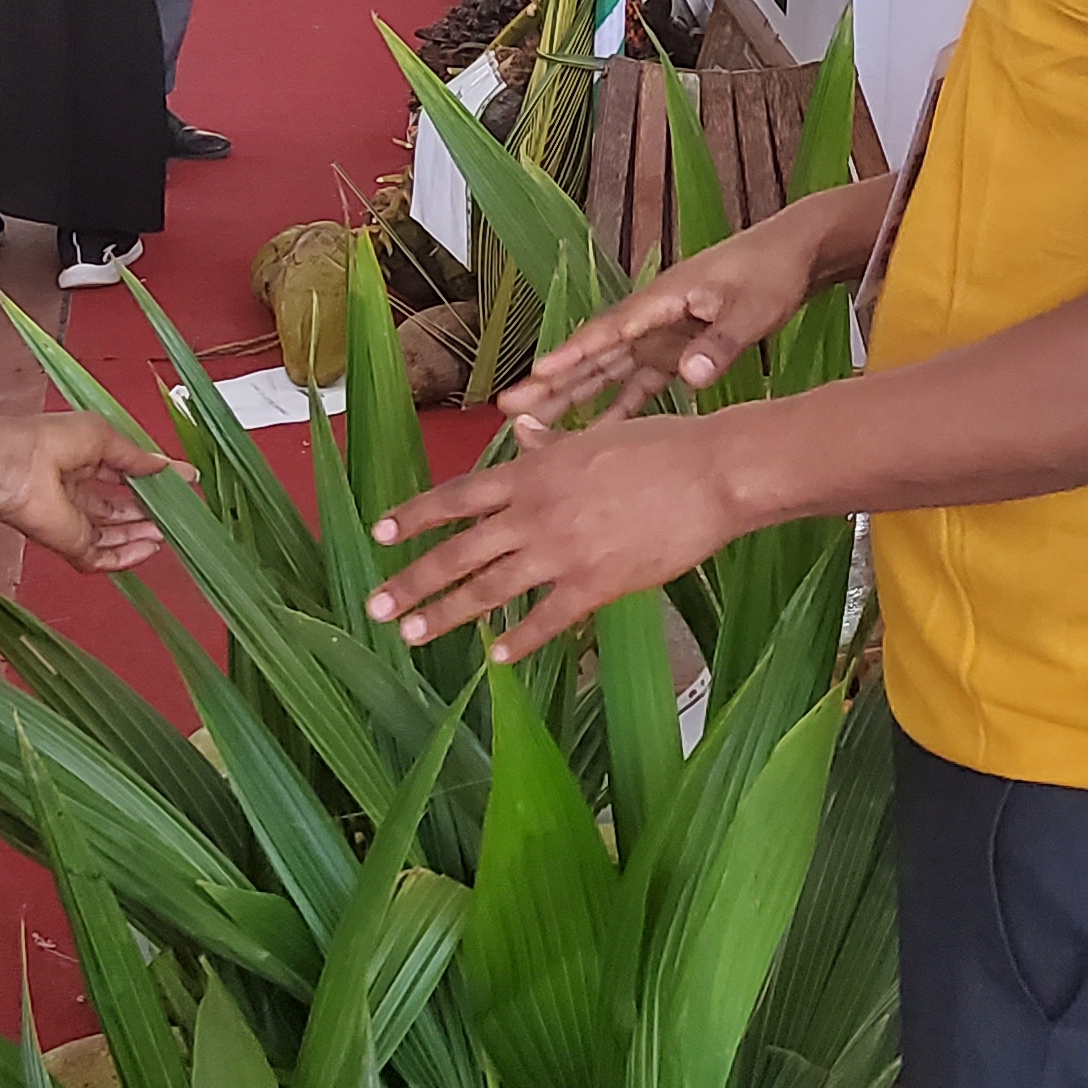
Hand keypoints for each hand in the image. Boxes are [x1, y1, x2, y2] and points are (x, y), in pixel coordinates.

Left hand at [0, 408, 185, 570]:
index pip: (120, 473)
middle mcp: (75, 490)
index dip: (149, 478)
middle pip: (117, 508)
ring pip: (113, 535)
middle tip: (177, 511)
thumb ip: (136, 457)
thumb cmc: (50, 441)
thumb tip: (165, 466)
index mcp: (80, 458)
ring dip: (141, 534)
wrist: (16, 469)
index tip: (179, 481)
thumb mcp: (104, 436)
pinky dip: (128, 557)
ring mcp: (72, 521)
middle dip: (147, 510)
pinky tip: (150, 549)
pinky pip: (103, 558)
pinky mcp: (71, 544)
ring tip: (169, 531)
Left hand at [367, 414, 747, 662]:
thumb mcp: (595, 436)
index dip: (416, 516)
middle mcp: (534, 513)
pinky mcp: (595, 584)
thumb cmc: (660, 447)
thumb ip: (550, 443)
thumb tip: (521, 431)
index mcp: (532, 472)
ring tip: (413, 636)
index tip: (381, 532)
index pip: (457, 497)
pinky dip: (520, 639)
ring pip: (489, 588)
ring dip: (447, 613)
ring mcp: (561, 552)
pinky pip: (547, 619)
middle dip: (412, 580)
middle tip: (376, 605)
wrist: (711, 474)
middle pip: (459, 551)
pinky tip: (497, 656)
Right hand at [502, 217, 830, 428]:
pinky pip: (638, 384)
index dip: (573, 355)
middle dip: (552, 382)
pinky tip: (594, 434)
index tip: (538, 375)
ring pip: (606, 372)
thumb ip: (720, 342)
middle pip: (593, 354)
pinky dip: (616, 407)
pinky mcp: (674, 348)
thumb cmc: (772, 274)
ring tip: (532, 427)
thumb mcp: (753, 310)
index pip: (608, 332)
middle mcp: (650, 318)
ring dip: (572, 398)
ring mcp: (659, 335)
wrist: (794, 254)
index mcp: (661, 300)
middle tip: (509, 408)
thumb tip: (690, 375)